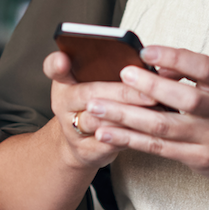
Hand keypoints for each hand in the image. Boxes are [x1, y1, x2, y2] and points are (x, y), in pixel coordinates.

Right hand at [43, 50, 162, 172]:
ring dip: (128, 115)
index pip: (54, 67)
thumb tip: (147, 59)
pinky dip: (129, 135)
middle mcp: (63, 103)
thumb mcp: (96, 82)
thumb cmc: (97, 103)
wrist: (83, 142)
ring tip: (154, 108)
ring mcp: (71, 129)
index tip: (64, 59)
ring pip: (99, 121)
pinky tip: (148, 128)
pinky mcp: (84, 151)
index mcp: (65, 80)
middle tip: (149, 91)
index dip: (57, 63)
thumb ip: (112, 68)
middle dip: (121, 92)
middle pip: (88, 94)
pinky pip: (108, 143)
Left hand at [83, 45, 208, 191]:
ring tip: (95, 107)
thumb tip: (156, 65)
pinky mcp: (197, 159)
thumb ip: (195, 75)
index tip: (147, 50)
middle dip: (148, 86)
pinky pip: (158, 148)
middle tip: (119, 76)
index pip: (203, 67)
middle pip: (183, 98)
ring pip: (162, 126)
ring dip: (125, 116)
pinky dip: (129, 140)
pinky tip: (107, 133)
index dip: (175, 57)